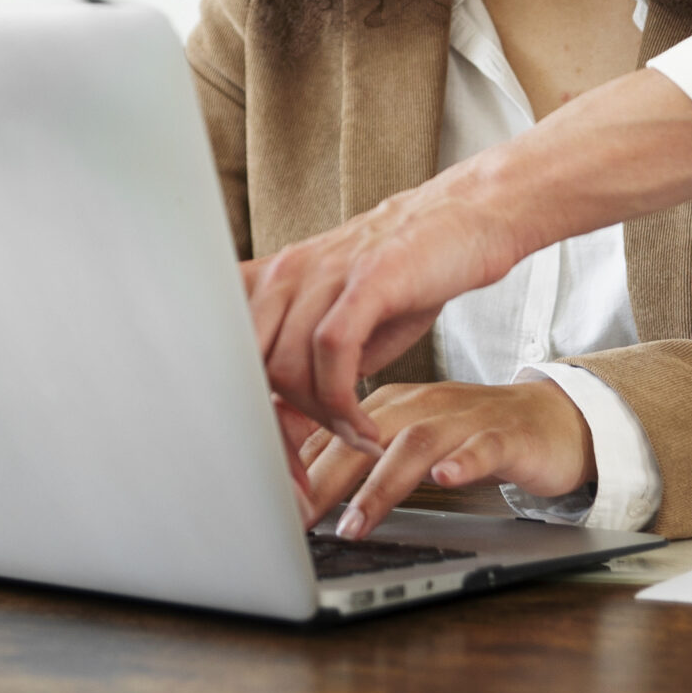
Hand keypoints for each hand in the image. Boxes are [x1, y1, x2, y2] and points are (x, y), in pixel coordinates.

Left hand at [244, 170, 529, 452]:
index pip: (225, 358)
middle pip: (247, 367)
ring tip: (354, 437)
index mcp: (271, 281)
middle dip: (273, 430)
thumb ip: (305, 369)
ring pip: (287, 364)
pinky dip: (343, 402)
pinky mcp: (367, 276)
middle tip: (307, 470)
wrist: (466, 221)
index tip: (275, 461)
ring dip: (320, 419)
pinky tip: (365, 425)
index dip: (243, 419)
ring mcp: (324, 270)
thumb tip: (281, 431)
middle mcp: (286, 271)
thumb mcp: (342, 325)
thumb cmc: (404, 276)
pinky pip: (333, 349)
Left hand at [297, 381, 594, 540]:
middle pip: (363, 436)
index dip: (299, 469)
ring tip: (356, 523)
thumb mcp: (408, 440)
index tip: (270, 506)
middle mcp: (422, 405)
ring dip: (381, 485)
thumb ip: (358, 456)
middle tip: (297, 521)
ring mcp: (464, 419)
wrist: (550, 422)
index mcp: (392, 404)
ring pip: (414, 444)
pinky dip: (462, 464)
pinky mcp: (505, 437)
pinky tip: (446, 481)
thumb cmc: (470, 436)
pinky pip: (482, 448)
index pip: (333, 431)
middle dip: (325, 480)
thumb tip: (298, 488)